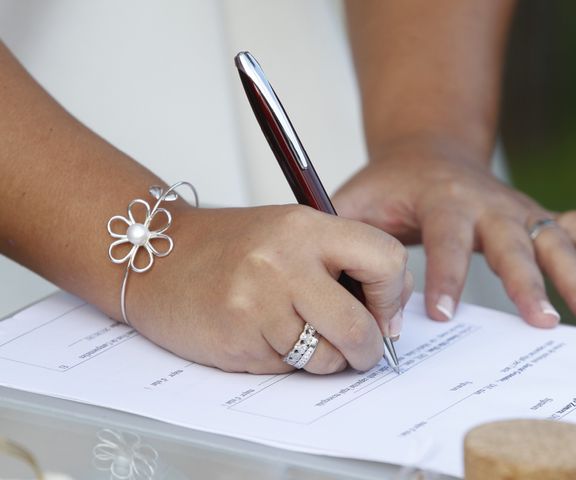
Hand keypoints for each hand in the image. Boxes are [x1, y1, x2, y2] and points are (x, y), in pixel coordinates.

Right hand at [125, 205, 411, 373]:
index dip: (394, 295)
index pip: (385, 260)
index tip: (385, 313)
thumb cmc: (229, 246)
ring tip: (300, 336)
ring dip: (325, 359)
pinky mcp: (238, 339)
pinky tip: (262, 335)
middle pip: (359, 327)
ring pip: (325, 358)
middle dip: (368, 349)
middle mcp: (284, 262)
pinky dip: (286, 361)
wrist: (158, 256)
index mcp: (306, 227)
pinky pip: (287, 369)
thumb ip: (342, 261)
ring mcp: (257, 304)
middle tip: (362, 349)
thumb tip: (389, 310)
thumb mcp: (290, 232)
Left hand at [332, 139, 575, 327]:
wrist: (424, 152)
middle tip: (539, 320)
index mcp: (441, 198)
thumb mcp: (356, 200)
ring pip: (551, 240)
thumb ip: (341, 232)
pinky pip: (575, 221)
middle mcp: (486, 202)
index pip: (445, 239)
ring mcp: (514, 209)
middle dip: (526, 282)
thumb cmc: (389, 184)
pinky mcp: (530, 217)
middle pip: (511, 243)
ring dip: (573, 275)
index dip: (443, 276)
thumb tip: (328, 274)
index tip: (440, 314)